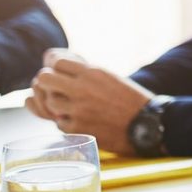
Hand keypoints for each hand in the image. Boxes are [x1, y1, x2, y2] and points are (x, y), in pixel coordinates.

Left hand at [25, 49, 152, 154]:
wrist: (146, 124)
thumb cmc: (130, 99)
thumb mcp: (109, 77)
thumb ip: (86, 72)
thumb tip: (62, 66)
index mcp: (92, 72)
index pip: (57, 62)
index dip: (52, 66)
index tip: (55, 70)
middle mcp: (82, 89)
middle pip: (45, 79)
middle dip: (46, 82)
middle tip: (52, 87)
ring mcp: (79, 110)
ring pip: (50, 102)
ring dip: (56, 104)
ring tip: (68, 106)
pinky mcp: (79, 129)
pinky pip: (59, 123)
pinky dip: (66, 122)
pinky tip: (78, 120)